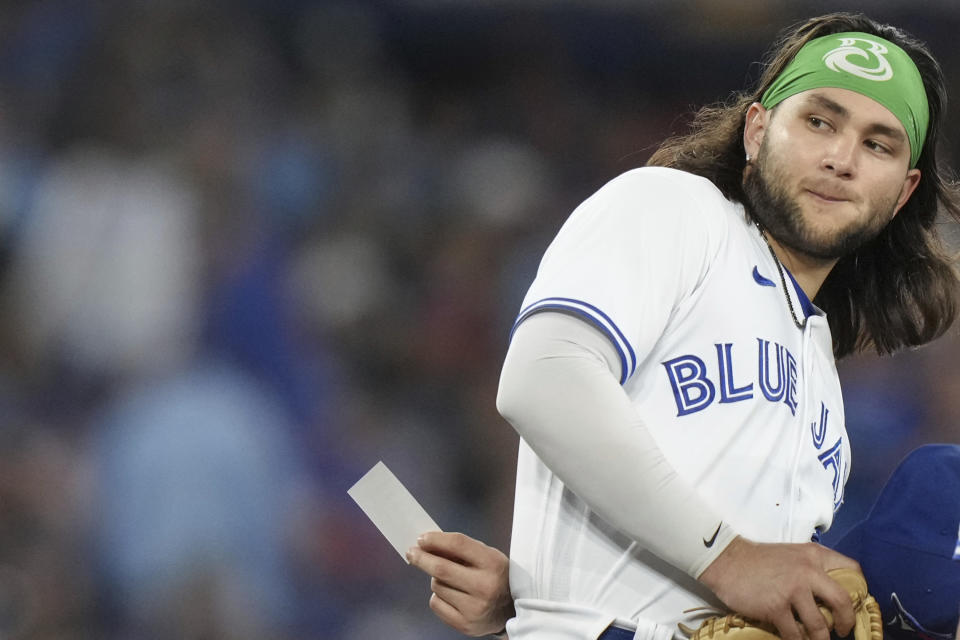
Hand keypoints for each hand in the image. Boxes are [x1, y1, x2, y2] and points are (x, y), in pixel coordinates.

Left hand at [407, 531, 513, 636]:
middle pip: (441, 568)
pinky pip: (436, 603)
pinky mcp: (465, 624)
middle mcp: (485, 586)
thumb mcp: (487, 556)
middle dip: (421, 558)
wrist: (512, 610)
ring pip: (437, 586)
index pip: (458, 544)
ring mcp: (474, 608)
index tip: (422, 539)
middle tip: (411, 552)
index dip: (436, 540)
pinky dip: (437, 596)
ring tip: (450, 580)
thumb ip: (462, 549)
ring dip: (435, 579)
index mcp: (493, 563)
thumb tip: (429, 544)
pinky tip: (450, 595)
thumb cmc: (496, 577)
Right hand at [698, 536, 860, 639]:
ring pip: (819, 625)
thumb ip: (810, 567)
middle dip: (846, 621)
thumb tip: (828, 592)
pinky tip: (794, 639)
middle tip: (843, 630)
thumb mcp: (791, 554)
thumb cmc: (758, 559)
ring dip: (820, 638)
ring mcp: (792, 590)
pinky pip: (794, 634)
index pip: (851, 568)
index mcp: (813, 555)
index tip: (855, 603)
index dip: (859, 589)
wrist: (726, 560)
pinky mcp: (776, 607)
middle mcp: (807, 571)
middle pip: (841, 601)